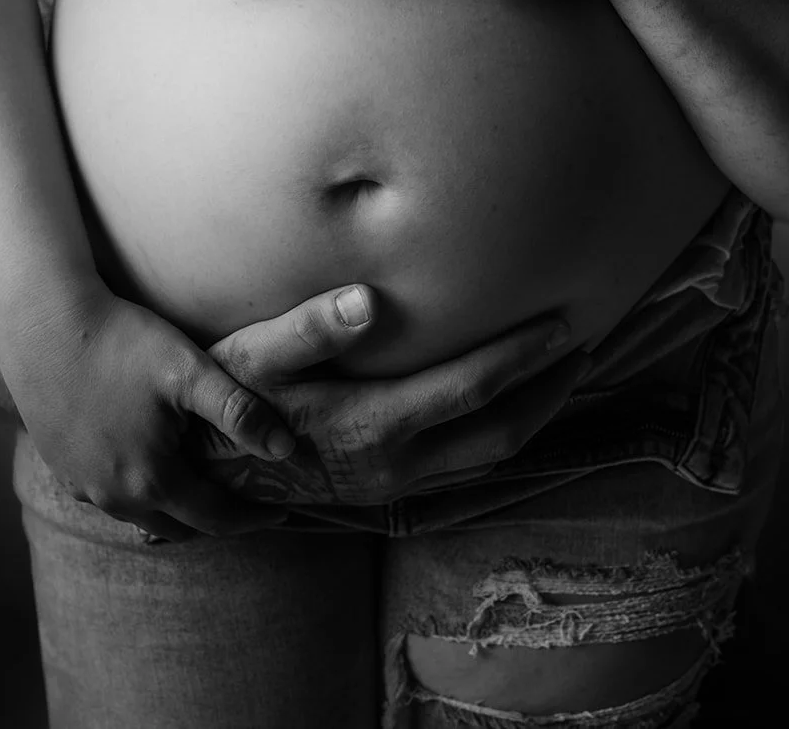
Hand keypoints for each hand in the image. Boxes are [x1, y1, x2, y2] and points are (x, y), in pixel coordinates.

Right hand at [0, 283, 307, 543]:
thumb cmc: (121, 341)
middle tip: (246, 502)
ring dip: (175, 509)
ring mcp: (82, 486)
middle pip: (179, 526)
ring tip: (203, 487)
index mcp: (151, 480)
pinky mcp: (61, 468)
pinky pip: (110, 497)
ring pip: (142, 515)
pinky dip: (139, 493)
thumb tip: (286, 451)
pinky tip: (150, 467)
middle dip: (216, 520)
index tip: (279, 514)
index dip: (252, 520)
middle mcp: (114, 497)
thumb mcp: (190, 372)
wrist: (43, 323)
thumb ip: (239, 413)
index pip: (216, 519)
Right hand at [193, 285, 591, 505]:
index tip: (563, 323)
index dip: (524, 357)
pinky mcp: (387, 489)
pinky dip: (499, 431)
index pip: (473, 389)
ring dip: (533, 413)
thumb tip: (365, 298)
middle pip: (501, 432)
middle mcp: (395, 464)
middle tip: (585, 345)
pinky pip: (466, 465)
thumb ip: (307, 329)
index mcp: (373, 425)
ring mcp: (394, 484)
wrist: (202, 470)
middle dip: (549, 390)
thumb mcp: (251, 357)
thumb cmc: (222, 400)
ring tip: (563, 370)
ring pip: (490, 456)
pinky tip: (506, 402)